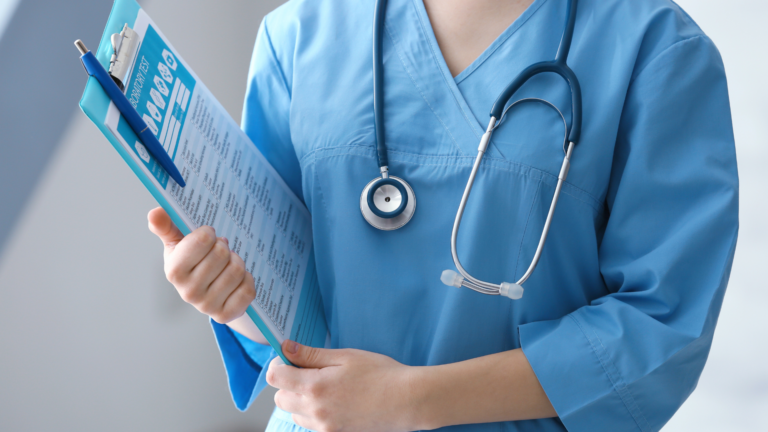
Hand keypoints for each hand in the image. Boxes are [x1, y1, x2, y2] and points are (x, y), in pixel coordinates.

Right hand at [147, 207, 255, 323]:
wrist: (208, 292)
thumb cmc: (192, 262)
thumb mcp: (178, 243)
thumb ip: (166, 226)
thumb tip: (155, 212)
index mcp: (174, 271)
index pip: (203, 240)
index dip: (209, 234)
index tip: (208, 237)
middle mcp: (188, 292)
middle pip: (222, 254)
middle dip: (224, 248)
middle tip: (219, 252)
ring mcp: (206, 306)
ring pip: (237, 270)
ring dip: (237, 262)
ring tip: (227, 265)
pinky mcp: (225, 315)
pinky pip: (247, 290)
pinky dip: (247, 280)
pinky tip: (236, 281)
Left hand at [268, 341, 417, 431]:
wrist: (407, 401)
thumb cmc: (381, 374)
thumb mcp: (345, 356)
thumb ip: (311, 355)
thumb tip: (286, 348)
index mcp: (315, 387)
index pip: (275, 378)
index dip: (280, 363)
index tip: (292, 357)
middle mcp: (315, 411)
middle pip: (280, 398)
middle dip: (289, 383)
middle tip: (310, 370)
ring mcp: (325, 426)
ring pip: (294, 413)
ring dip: (300, 399)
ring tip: (326, 386)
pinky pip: (311, 424)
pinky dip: (314, 412)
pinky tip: (335, 400)